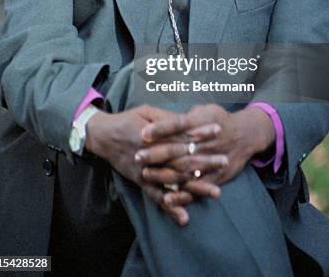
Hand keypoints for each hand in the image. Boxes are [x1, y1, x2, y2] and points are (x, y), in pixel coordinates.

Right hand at [85, 105, 221, 224]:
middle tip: (225, 161)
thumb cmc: (128, 119)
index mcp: (155, 134)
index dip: (201, 132)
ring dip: (196, 187)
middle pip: (183, 159)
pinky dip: (170, 207)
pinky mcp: (141, 182)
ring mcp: (147, 170)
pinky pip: (156, 197)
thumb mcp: (147, 111)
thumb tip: (189, 120)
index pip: (182, 134)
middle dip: (205, 161)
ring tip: (216, 192)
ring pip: (174, 181)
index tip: (219, 130)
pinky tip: (184, 217)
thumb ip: (167, 118)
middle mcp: (153, 154)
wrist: (103, 136)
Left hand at [137, 104, 275, 193]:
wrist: (246, 134)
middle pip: (178, 148)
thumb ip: (185, 115)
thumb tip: (165, 116)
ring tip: (145, 174)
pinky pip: (196, 187)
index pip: (178, 124)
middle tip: (137, 155)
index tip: (144, 132)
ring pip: (184, 169)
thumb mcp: (204, 109)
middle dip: (156, 153)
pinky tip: (168, 199)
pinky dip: (182, 195)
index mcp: (200, 123)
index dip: (161, 128)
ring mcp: (209, 160)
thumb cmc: (221, 119)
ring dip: (164, 173)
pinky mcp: (215, 177)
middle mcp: (203, 142)